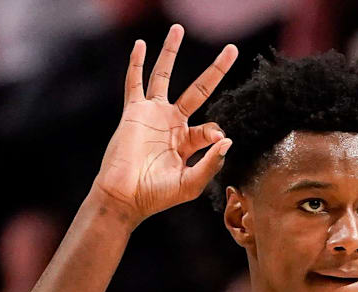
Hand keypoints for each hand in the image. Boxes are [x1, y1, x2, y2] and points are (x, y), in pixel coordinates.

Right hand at [91, 25, 238, 224]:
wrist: (125, 196)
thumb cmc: (157, 195)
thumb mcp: (191, 184)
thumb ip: (211, 164)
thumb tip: (227, 139)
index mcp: (189, 141)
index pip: (211, 127)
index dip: (216, 133)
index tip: (216, 141)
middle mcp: (173, 123)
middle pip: (199, 89)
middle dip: (216, 70)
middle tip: (232, 50)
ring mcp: (153, 115)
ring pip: (164, 75)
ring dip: (170, 53)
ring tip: (177, 29)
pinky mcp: (134, 112)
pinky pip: (134, 83)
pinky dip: (136, 63)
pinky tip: (140, 45)